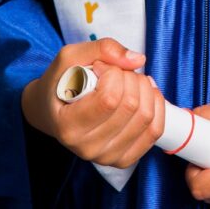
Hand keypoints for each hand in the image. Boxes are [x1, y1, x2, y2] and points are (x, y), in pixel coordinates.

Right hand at [21, 37, 165, 168]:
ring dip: (144, 88)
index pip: (108, 99)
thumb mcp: (69, 58)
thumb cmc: (60, 84)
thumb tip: (137, 59)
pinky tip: (145, 93)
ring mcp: (107, 157)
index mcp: (68, 126)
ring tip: (128, 81)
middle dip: (129, 77)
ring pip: (146, 117)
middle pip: (130, 106)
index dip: (112, 73)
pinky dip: (156, 105)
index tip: (100, 67)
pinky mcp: (124, 159)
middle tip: (115, 72)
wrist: (52, 113)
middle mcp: (87, 148)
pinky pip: (155, 131)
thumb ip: (101, 49)